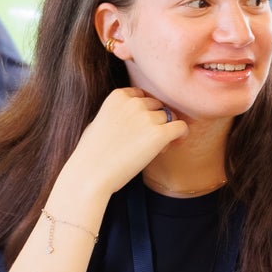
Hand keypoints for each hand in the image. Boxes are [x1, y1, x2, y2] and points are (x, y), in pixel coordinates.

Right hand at [57, 87, 187, 209]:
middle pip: (157, 106)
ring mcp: (147, 117)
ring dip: (165, 131)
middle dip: (156, 120)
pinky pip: (181, 127)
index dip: (144, 112)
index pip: (142, 96)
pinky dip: (181, 135)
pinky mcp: (159, 134)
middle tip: (147, 141)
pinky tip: (175, 144)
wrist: (89, 175)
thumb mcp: (99, 122)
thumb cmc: (91, 154)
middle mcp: (134, 102)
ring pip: (169, 118)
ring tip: (153, 149)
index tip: (140, 127)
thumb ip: (117, 113)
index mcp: (118, 96)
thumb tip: (136, 116)